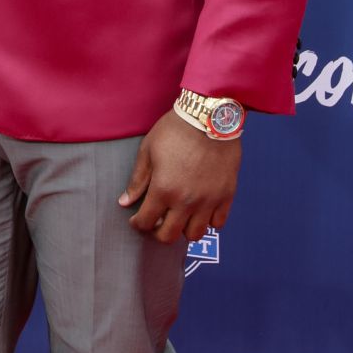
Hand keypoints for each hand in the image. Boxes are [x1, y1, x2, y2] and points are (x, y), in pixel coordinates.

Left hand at [118, 111, 241, 245]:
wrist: (211, 116)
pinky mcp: (227, 195)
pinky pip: (218, 223)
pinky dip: (208, 222)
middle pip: (168, 236)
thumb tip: (125, 201)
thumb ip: (138, 180)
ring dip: (184, 230)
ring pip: (195, 235)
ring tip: (180, 218)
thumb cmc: (176, 129)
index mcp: (163, 189)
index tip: (137, 220)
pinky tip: (201, 211)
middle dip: (157, 233)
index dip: (137, 224)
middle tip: (156, 223)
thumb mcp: (148, 150)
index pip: (145, 222)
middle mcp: (186, 201)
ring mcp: (209, 200)